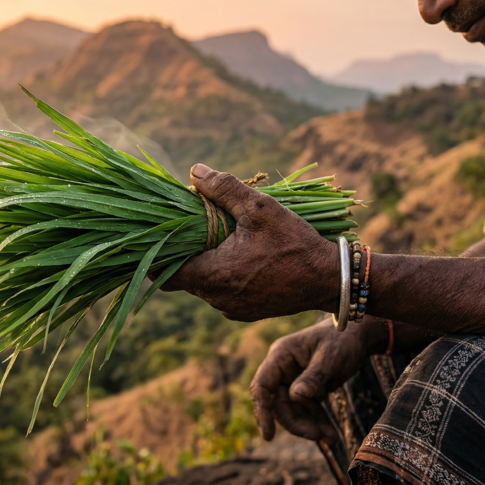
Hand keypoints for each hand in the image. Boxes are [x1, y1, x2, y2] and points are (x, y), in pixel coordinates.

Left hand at [162, 164, 338, 320]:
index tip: (156, 236)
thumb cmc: (294, 243)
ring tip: (219, 238)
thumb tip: (194, 172)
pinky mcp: (246, 312)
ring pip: (204, 285)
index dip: (155, 256)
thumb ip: (224, 188)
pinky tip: (239, 256)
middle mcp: (217, 298)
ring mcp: (231, 308)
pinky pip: (222, 293)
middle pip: (184, 277)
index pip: (164, 274)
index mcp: (213, 275)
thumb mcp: (261, 208)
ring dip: (206, 263)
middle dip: (184, 253)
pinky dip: (224, 275)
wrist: (329, 279)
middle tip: (191, 228)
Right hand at [251, 319, 376, 440]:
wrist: (358, 334)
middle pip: (279, 403)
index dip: (262, 410)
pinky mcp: (307, 388)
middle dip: (296, 423)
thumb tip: (295, 397)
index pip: (262, 385)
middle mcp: (283, 368)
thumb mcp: (330, 357)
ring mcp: (294, 379)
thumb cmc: (342, 338)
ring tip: (330, 437)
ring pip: (293, 410)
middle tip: (317, 436)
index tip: (268, 435)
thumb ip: (313, 377)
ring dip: (308, 426)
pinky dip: (317, 422)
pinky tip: (331, 433)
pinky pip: (307, 409)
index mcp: (281, 355)